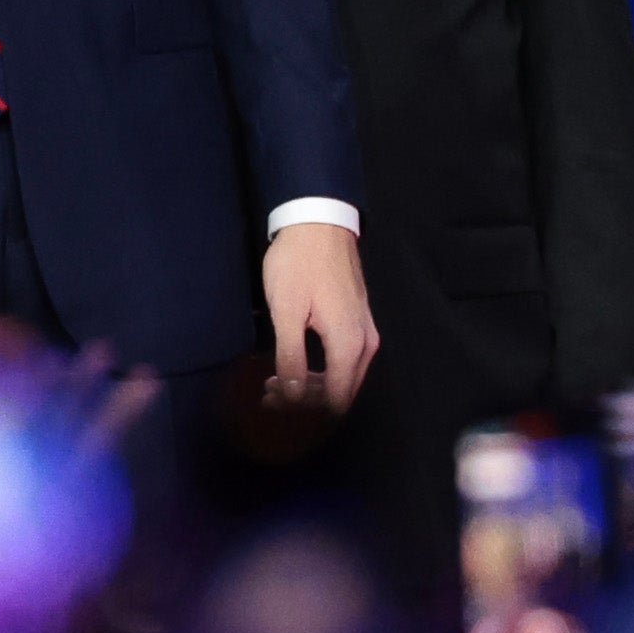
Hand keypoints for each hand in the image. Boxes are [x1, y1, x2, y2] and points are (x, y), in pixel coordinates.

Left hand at [257, 220, 377, 410]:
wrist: (319, 222)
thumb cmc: (299, 263)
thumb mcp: (286, 310)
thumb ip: (291, 357)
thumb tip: (293, 395)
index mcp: (349, 344)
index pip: (336, 400)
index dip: (305, 410)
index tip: (273, 400)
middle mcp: (365, 344)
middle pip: (343, 393)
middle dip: (306, 401)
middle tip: (268, 392)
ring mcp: (365, 332)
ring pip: (345, 377)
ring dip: (312, 386)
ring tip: (275, 380)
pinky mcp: (358, 322)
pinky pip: (345, 361)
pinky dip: (322, 370)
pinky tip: (295, 363)